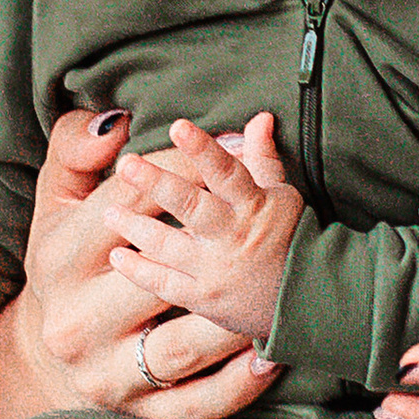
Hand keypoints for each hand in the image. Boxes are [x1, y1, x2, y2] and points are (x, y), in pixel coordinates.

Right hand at [0, 106, 276, 418]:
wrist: (43, 358)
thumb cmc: (65, 265)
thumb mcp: (55, 202)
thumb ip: (76, 149)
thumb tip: (119, 122)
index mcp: (58, 260)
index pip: (130, 204)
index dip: (187, 168)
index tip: (236, 143)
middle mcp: (78, 320)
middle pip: (160, 278)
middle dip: (217, 240)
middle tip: (269, 214)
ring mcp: (109, 372)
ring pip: (181, 347)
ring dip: (232, 324)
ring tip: (279, 296)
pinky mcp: (138, 412)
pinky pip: (195, 404)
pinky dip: (235, 386)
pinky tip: (270, 360)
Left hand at [107, 114, 300, 347]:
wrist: (309, 301)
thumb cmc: (293, 240)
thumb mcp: (282, 196)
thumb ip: (261, 158)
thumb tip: (259, 117)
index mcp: (254, 206)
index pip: (227, 171)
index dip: (203, 149)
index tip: (179, 125)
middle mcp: (233, 237)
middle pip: (191, 206)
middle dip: (157, 184)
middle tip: (127, 165)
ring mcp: (217, 271)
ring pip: (168, 245)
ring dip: (135, 226)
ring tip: (109, 212)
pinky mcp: (205, 299)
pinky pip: (165, 283)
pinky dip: (139, 270)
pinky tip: (118, 254)